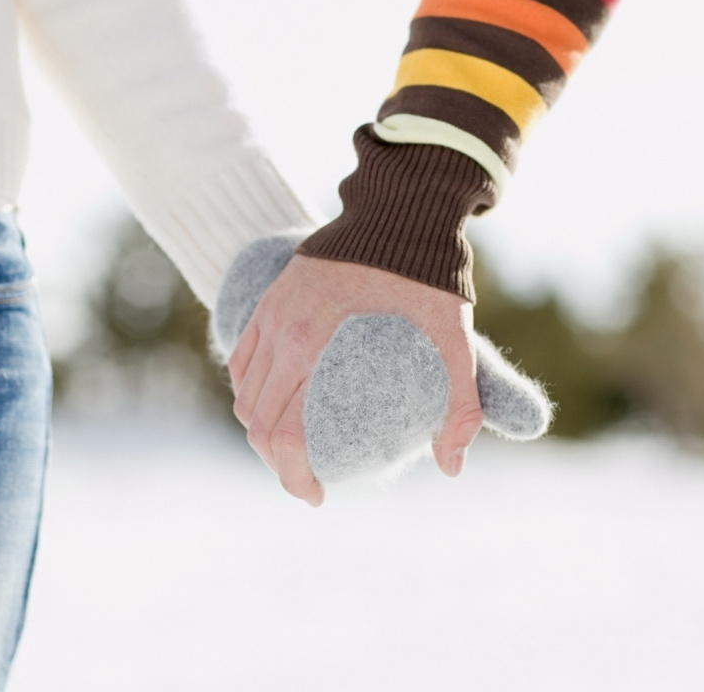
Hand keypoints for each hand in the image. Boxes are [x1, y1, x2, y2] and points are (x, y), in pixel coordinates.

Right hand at [228, 254, 482, 505]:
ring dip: (261, 428)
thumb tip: (452, 468)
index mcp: (312, 347)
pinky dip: (252, 391)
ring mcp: (270, 312)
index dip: (293, 477)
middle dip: (275, 462)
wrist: (402, 207)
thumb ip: (460, 405)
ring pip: (243, 391)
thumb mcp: (455, 342)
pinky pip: (244, 358)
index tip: (318, 496)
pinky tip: (280, 403)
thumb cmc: (430, 273)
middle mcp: (280, 332)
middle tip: (309, 478)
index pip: (281, 434)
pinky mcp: (270, 297)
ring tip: (295, 446)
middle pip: (254, 421)